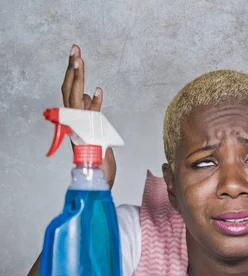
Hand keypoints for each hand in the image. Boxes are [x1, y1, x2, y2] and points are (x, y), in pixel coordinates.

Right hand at [61, 44, 115, 188]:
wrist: (97, 178)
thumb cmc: (97, 156)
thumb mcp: (96, 127)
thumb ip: (91, 111)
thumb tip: (91, 95)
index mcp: (75, 118)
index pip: (70, 91)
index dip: (72, 73)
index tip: (76, 56)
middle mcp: (75, 121)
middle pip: (70, 90)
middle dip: (72, 68)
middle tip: (75, 48)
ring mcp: (81, 128)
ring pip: (75, 99)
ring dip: (77, 79)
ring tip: (79, 59)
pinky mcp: (91, 137)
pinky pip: (91, 118)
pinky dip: (95, 105)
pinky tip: (99, 91)